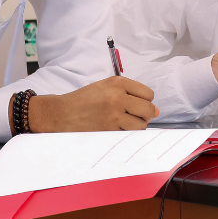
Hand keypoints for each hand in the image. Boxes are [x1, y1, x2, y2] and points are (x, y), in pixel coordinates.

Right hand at [14, 77, 159, 132]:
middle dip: (146, 115)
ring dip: (137, 127)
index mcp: (117, 83)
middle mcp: (118, 97)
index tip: (136, 105)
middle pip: (148, 109)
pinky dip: (127, 135)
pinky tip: (117, 131)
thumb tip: (156, 110)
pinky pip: (129, 135)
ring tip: (124, 124)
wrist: (61, 113)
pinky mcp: (109, 130)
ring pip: (141, 125)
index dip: (145, 101)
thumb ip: (129, 93)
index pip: (148, 94)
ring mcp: (114, 115)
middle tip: (134, 117)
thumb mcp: (105, 87)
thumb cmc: (84, 100)